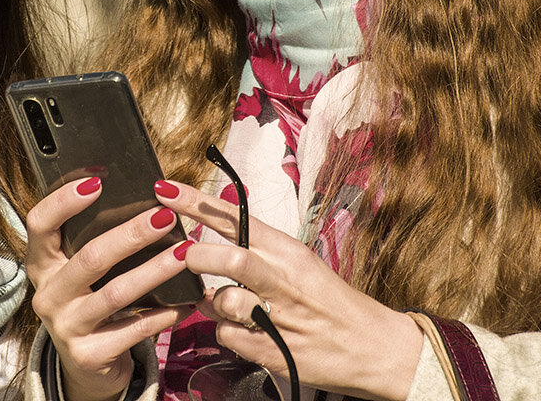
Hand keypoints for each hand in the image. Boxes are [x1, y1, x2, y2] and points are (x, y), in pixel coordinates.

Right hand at [25, 177, 193, 400]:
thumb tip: (144, 203)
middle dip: (131, 235)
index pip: (39, 224)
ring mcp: (65, 327)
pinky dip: (163, 314)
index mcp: (42, 264)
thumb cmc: (91, 301)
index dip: (62, 201)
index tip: (96, 181)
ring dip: (155, 271)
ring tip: (184, 254)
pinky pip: (133, 329)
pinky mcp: (88, 355)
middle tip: (164, 217)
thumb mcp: (83, 273)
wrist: (87, 366)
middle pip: (89, 258)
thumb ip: (96, 242)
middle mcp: (47, 294)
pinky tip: (185, 302)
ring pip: (116, 293)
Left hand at [153, 180, 422, 400]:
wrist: (376, 349)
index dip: (195, 203)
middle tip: (188, 259)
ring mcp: (278, 317)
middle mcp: (283, 280)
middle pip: (228, 257)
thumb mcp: (300, 266)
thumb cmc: (331, 303)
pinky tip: (246, 332)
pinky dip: (226, 333)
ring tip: (232, 306)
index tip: (164, 188)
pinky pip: (226, 337)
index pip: (236, 219)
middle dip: (197, 258)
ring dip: (214, 303)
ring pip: (223, 300)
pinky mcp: (273, 352)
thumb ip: (256, 253)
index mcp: (289, 251)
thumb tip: (209, 241)